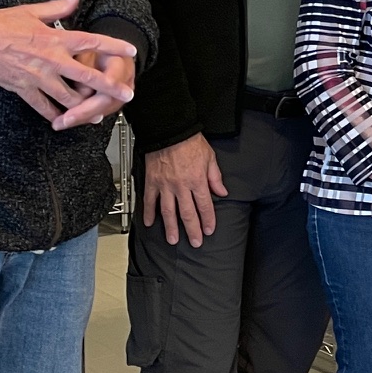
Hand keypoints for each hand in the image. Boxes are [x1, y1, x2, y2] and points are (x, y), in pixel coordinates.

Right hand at [0, 0, 135, 129]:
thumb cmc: (0, 23)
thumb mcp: (31, 11)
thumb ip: (58, 8)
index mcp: (55, 39)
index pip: (92, 42)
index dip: (113, 46)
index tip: (130, 51)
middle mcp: (51, 60)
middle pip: (88, 77)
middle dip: (110, 87)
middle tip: (126, 94)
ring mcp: (38, 77)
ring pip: (68, 98)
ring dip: (84, 107)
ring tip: (96, 113)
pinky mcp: (23, 89)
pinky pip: (43, 107)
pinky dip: (55, 115)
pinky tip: (64, 120)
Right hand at [141, 133, 225, 247]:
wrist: (170, 130)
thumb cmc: (190, 141)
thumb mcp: (210, 158)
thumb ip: (215, 177)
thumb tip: (222, 192)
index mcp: (197, 180)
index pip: (205, 206)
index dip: (208, 220)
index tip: (209, 230)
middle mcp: (181, 186)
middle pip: (188, 213)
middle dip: (192, 230)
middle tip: (195, 242)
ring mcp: (165, 185)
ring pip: (168, 211)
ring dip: (171, 227)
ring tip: (173, 239)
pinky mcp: (152, 181)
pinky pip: (149, 200)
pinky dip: (149, 212)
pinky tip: (150, 223)